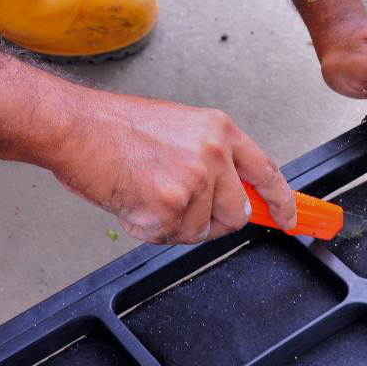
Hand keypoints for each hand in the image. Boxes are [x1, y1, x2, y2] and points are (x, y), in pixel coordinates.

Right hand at [49, 91, 295, 243]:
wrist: (75, 127)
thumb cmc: (117, 128)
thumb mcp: (182, 129)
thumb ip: (214, 159)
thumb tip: (235, 194)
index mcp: (222, 131)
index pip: (268, 172)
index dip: (282, 201)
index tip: (291, 218)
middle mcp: (215, 154)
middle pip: (237, 214)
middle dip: (213, 220)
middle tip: (180, 207)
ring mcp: (195, 180)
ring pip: (200, 230)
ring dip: (173, 224)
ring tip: (146, 194)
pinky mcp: (171, 205)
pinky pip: (170, 237)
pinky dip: (148, 229)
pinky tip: (132, 200)